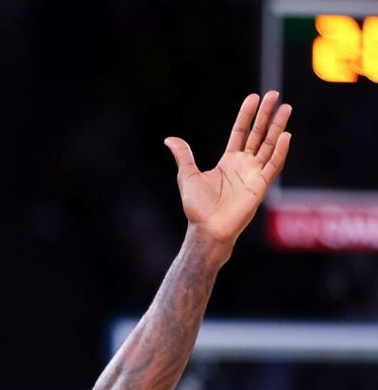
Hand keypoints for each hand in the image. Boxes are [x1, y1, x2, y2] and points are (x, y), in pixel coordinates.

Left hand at [163, 91, 291, 245]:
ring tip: (286, 108)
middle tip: (275, 95)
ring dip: (278, 127)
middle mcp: (244, 165)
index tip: (254, 98)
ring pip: (270, 145)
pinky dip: (280, 151)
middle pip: (258, 134)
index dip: (247, 115)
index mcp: (229, 161)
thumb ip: (184, 156)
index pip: (241, 132)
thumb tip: (170, 139)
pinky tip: (285, 135)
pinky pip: (273, 165)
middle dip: (266, 115)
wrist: (206, 229)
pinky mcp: (261, 186)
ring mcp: (254, 174)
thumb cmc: (198, 206)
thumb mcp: (188, 175)